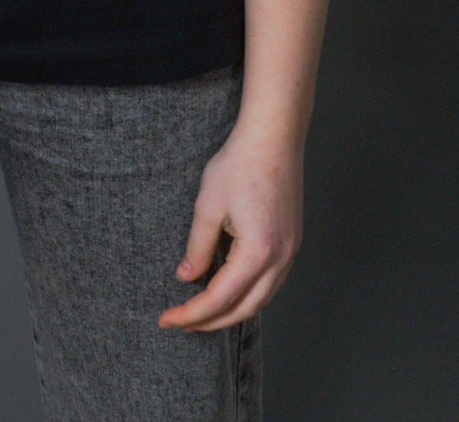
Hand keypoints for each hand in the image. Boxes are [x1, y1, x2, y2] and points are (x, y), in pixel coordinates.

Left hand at [158, 123, 303, 331]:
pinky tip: (229, 289)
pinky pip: (271, 283)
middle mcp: (280, 260)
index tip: (167, 320)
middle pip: (243, 309)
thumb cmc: (240, 164)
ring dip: (231, 311)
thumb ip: (198, 247)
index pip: (219, 298)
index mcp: (257, 253)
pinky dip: (248, 294)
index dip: (191, 314)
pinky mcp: (292, 242)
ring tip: (201, 311)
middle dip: (210, 321)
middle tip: (181, 321)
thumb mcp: (209, 206)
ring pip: (261, 300)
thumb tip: (187, 277)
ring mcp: (290, 252)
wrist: (274, 137)